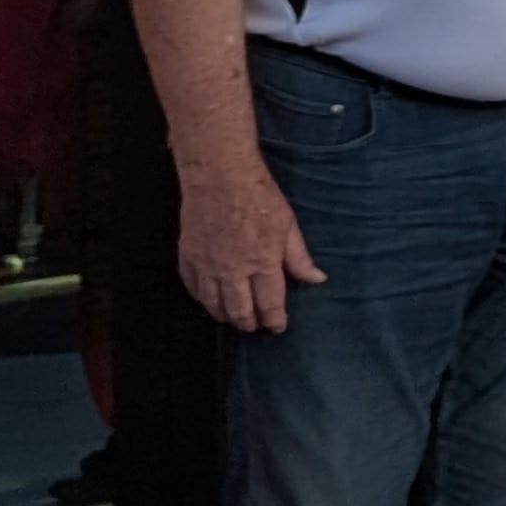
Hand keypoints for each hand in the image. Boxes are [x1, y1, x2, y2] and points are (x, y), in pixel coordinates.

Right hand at [180, 168, 325, 334]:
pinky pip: (192, 287)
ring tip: (234, 319)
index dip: (274, 320)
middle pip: (239, 310)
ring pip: (213, 304)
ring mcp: (207, 266)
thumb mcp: (289, 225)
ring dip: (225, 315)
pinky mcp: (188, 257)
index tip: (277, 327)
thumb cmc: (260, 197)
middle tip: (255, 327)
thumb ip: (300, 257)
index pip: (269, 303)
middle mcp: (233, 271)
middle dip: (249, 323)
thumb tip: (317, 279)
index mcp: (262, 263)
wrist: (220, 177)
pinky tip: (209, 301)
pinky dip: (202, 299)